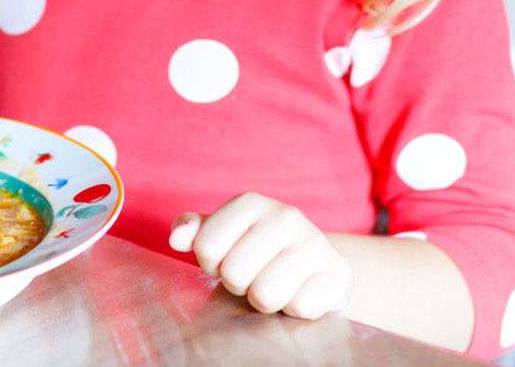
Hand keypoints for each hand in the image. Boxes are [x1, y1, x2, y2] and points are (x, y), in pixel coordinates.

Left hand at [169, 192, 351, 319]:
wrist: (316, 269)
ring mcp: (315, 243)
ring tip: (274, 287)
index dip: (212, 265)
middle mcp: (286, 216)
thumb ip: (196, 232)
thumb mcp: (224, 237)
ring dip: (265, 302)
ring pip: (266, 294)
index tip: (228, 260)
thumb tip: (177, 237)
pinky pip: (299, 307)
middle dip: (239, 286)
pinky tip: (299, 294)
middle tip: (253, 277)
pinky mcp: (338, 273)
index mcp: (251, 203)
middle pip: (234, 273)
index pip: (206, 247)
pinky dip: (294, 310)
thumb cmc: (258, 253)